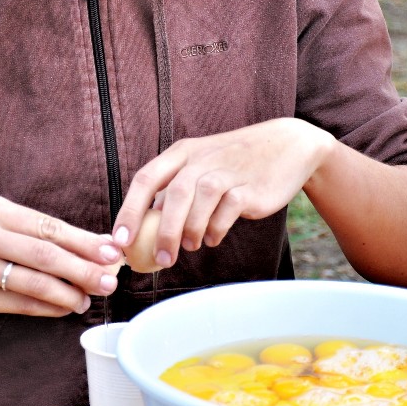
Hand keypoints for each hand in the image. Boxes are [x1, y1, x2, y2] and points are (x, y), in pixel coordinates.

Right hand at [0, 191, 122, 317]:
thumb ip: (25, 227)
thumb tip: (83, 243)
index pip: (46, 225)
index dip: (83, 240)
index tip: (112, 251)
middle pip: (44, 253)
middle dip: (83, 268)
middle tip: (111, 279)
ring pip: (31, 281)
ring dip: (66, 292)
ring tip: (88, 298)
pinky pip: (15, 304)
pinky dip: (44, 307)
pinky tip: (62, 308)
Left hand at [112, 120, 334, 267]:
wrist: (286, 147)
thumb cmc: (233, 162)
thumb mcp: (199, 166)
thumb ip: (174, 192)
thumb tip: (144, 228)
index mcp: (181, 153)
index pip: (145, 179)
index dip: (129, 210)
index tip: (120, 240)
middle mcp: (201, 158)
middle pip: (173, 195)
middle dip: (163, 232)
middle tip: (160, 259)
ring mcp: (226, 170)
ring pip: (199, 202)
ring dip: (191, 231)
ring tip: (191, 246)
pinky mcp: (249, 186)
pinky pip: (227, 210)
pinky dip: (216, 229)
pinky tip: (213, 237)